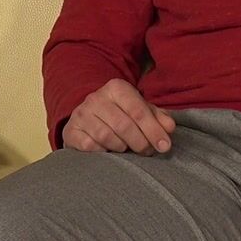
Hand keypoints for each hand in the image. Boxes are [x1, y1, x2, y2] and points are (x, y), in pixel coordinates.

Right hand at [62, 78, 176, 154]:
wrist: (88, 117)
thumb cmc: (122, 114)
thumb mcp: (141, 110)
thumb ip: (158, 118)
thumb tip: (169, 127)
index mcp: (116, 88)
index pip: (138, 111)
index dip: (153, 130)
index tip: (164, 146)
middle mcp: (96, 98)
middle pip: (124, 126)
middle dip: (141, 143)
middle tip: (148, 152)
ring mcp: (81, 114)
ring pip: (107, 137)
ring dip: (122, 148)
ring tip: (128, 149)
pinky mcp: (71, 130)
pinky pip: (90, 146)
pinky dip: (103, 152)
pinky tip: (109, 150)